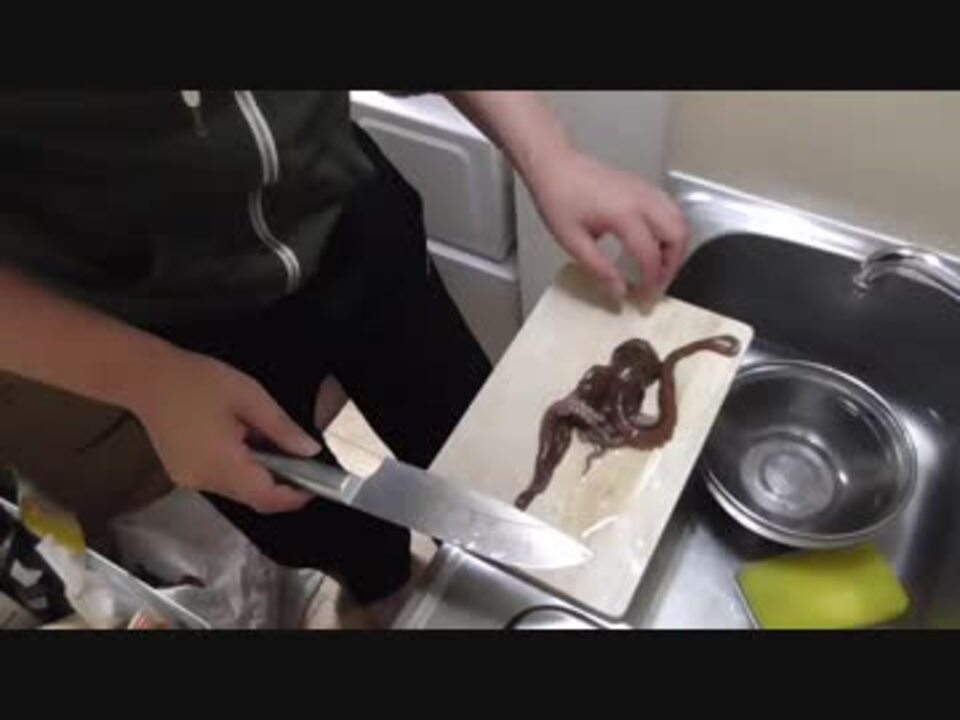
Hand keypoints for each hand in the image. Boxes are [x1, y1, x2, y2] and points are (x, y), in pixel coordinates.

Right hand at [128, 346, 320, 512]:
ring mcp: (190, 480)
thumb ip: (282, 428)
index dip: (295, 497)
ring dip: (260, 476)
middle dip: (281, 486)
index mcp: (221, 464)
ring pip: (238, 491)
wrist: (145, 376)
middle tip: (302, 463)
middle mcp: (204, 480)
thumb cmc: (196, 380)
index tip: (316, 485)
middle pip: (253, 498)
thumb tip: (309, 451)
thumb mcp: (250, 397)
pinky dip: (241, 470)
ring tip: (272, 446)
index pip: (266, 497)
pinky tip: (245, 444)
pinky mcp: (183, 473)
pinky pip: (221, 481)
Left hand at [525, 147, 688, 300]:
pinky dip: (672, 229)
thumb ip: (600, 269)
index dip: (652, 281)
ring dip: (676, 246)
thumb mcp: (573, 241)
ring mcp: (646, 190)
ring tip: (659, 266)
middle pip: (678, 235)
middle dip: (673, 264)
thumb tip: (619, 292)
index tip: (645, 296)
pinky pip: (671, 208)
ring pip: (680, 220)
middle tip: (658, 282)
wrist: (554, 165)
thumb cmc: (558, 198)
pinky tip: (656, 243)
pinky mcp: (644, 186)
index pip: (651, 255)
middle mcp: (642, 200)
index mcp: (624, 215)